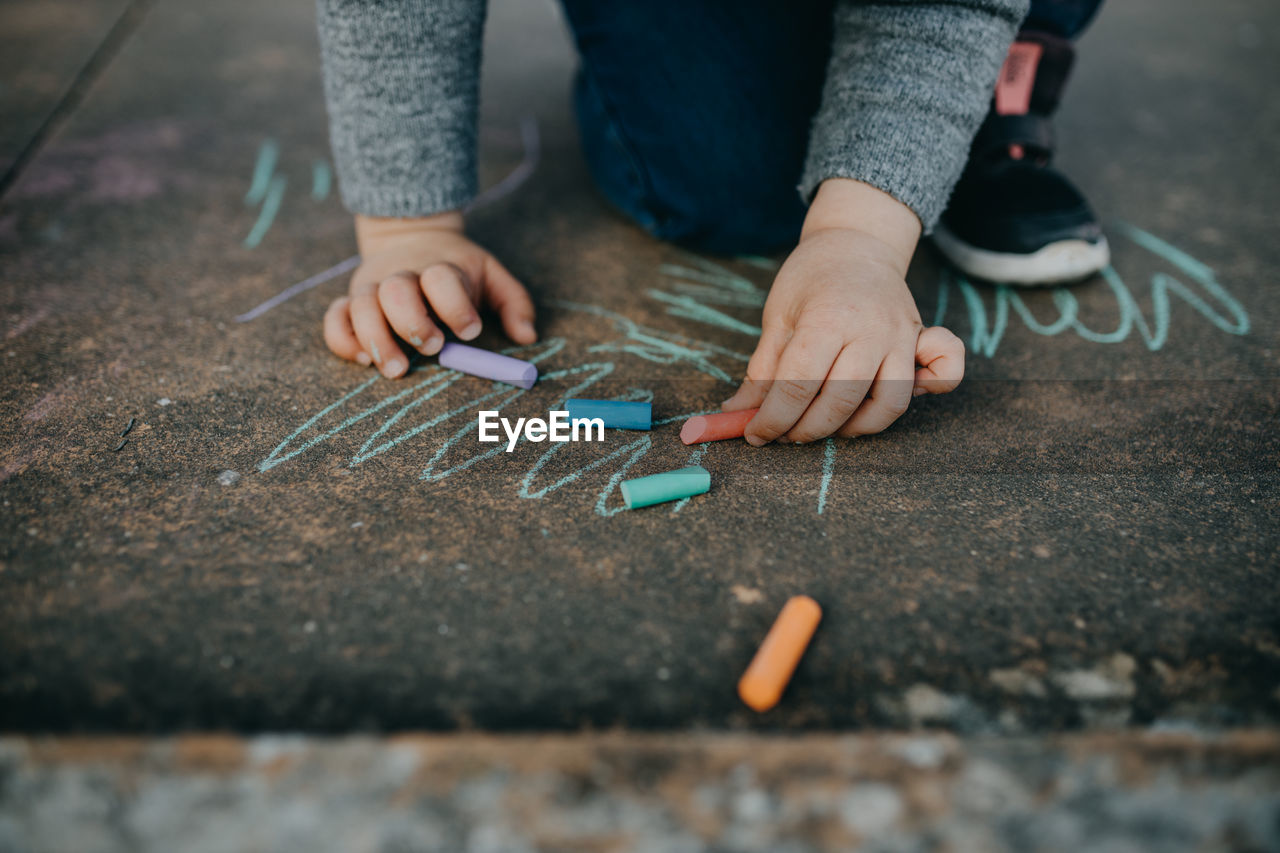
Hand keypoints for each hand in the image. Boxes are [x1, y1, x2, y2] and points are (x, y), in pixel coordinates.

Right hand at [323, 212, 536, 377]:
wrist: (411, 234)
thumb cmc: (458, 269)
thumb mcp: (492, 274)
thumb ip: (514, 302)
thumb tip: (528, 336)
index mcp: (440, 267)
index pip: (443, 279)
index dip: (456, 306)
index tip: (471, 332)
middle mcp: (401, 275)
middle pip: (396, 291)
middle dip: (412, 322)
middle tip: (432, 347)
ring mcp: (371, 287)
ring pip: (361, 306)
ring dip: (376, 338)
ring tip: (397, 368)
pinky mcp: (349, 301)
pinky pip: (335, 319)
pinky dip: (343, 340)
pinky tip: (364, 359)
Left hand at [721, 179, 963, 443]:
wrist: (855, 243)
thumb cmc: (810, 280)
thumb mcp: (777, 318)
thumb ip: (762, 371)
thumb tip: (736, 415)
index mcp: (826, 319)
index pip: (797, 386)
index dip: (772, 419)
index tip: (755, 433)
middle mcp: (869, 330)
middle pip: (840, 402)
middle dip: (806, 430)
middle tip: (786, 434)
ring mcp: (901, 336)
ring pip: (888, 404)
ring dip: (855, 427)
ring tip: (827, 426)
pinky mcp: (921, 340)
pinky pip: (943, 376)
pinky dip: (928, 393)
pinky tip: (887, 401)